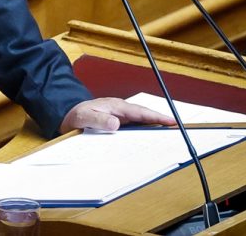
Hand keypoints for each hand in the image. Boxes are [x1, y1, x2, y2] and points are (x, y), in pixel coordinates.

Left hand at [60, 97, 175, 132]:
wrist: (68, 115)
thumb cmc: (76, 115)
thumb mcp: (84, 117)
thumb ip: (99, 120)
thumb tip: (117, 124)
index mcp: (116, 106)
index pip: (140, 112)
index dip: (156, 117)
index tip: (170, 122)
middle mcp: (121, 110)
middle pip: (145, 115)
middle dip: (161, 121)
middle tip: (177, 129)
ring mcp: (120, 116)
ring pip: (141, 121)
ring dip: (153, 126)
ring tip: (169, 136)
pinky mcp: (118, 122)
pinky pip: (134, 126)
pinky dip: (144, 130)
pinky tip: (149, 139)